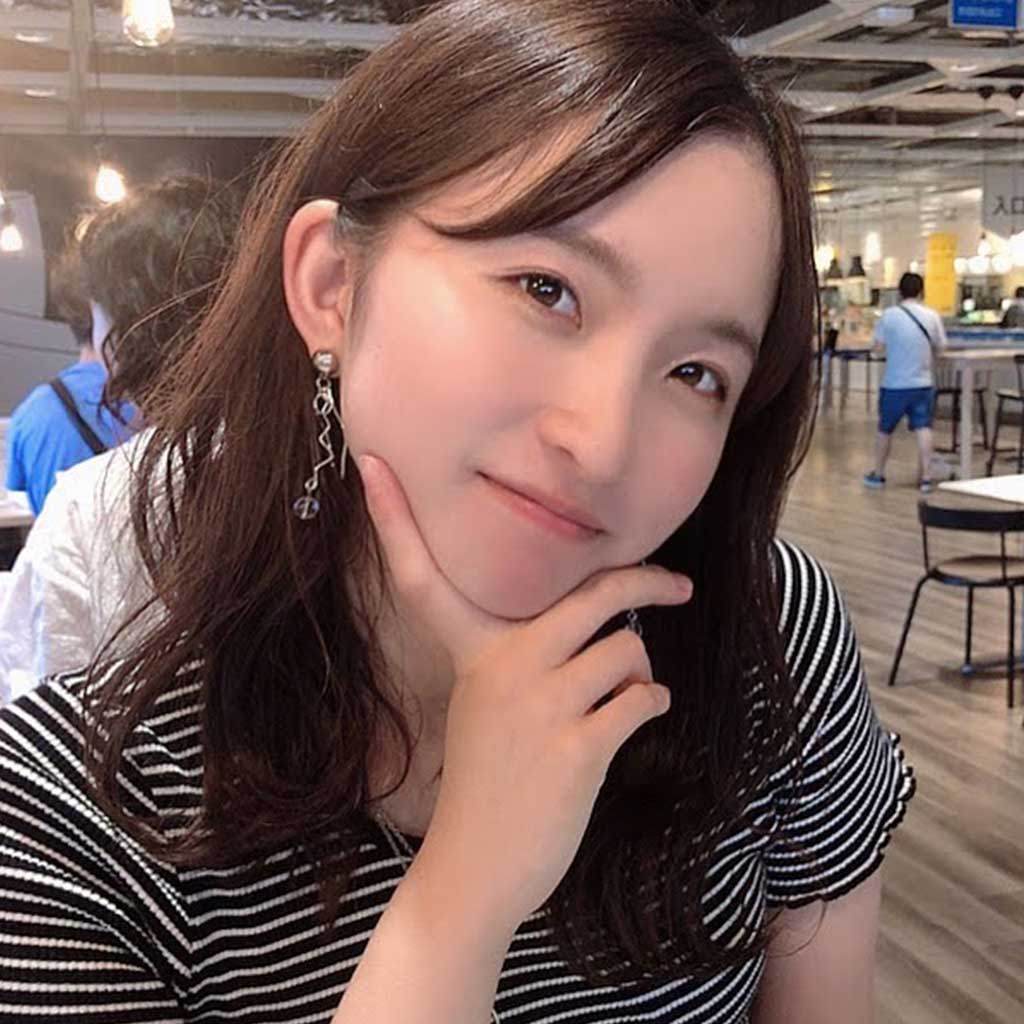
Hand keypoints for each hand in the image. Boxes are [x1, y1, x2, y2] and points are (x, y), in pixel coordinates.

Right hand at [358, 454, 692, 933]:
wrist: (474, 871)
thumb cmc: (485, 784)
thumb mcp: (484, 708)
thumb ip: (524, 659)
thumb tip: (608, 630)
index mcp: (471, 653)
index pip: (422, 575)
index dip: (391, 519)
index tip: (369, 463)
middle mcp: (502, 668)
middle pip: (594, 594)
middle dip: (645, 584)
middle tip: (675, 585)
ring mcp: (540, 706)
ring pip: (628, 650)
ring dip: (639, 671)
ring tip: (626, 694)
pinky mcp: (578, 749)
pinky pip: (642, 699)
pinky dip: (651, 704)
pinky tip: (638, 716)